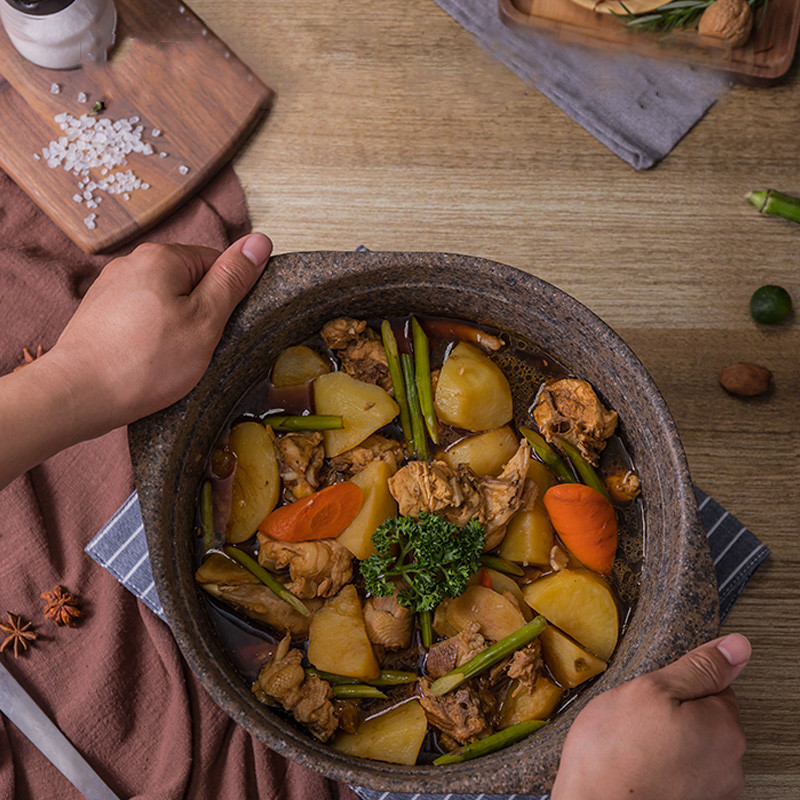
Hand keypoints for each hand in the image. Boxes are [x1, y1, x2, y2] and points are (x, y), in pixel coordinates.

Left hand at [0, 233, 271, 488]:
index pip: (215, 263)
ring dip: (176, 326)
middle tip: (199, 347)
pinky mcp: (98, 314)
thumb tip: (260, 241)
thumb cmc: (147, 362)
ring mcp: (110, 288)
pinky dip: (151, 337)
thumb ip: (232, 279)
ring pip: (164, 301)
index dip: (227, 298)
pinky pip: (140, 318)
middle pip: (188, 282)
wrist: (78, 395)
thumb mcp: (206, 320)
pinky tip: (149, 361)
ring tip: (170, 358)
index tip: (223, 327)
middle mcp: (131, 263)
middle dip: (200, 313)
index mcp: (161, 256)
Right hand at [551, 633, 749, 799]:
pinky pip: (680, 771)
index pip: (714, 684)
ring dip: (667, 739)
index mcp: (725, 728)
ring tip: (633, 742)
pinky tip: (636, 764)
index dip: (676, 683)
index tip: (653, 692)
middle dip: (673, 711)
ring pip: (691, 744)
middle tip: (638, 716)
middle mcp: (729, 765)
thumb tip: (737, 647)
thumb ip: (698, 668)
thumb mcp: (651, 690)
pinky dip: (661, 766)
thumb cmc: (615, 754)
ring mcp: (711, 791)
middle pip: (705, 716)